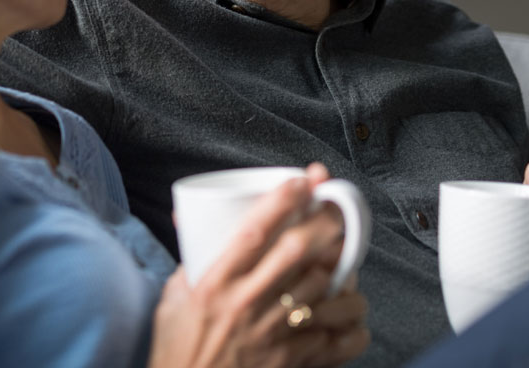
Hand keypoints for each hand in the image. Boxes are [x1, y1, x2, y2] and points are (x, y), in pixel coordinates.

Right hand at [148, 164, 370, 367]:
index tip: (301, 180)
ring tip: (347, 264)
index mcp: (216, 284)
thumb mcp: (174, 296)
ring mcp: (272, 335)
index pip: (254, 232)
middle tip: (336, 207)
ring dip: (346, 273)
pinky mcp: (290, 364)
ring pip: (326, 292)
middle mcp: (246, 305)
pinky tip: (352, 315)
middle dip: (325, 222)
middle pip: (297, 253)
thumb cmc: (178, 348)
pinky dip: (353, 325)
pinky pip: (337, 340)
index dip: (282, 201)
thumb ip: (191, 257)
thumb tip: (187, 213)